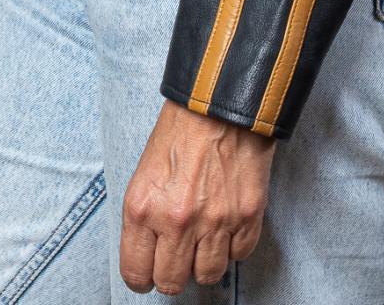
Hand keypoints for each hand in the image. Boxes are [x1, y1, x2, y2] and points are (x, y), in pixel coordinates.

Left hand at [120, 98, 276, 293]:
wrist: (219, 101)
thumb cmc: (180, 129)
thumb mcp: (145, 171)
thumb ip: (145, 216)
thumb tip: (149, 253)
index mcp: (143, 208)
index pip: (136, 272)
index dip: (142, 276)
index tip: (149, 272)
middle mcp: (177, 221)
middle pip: (172, 282)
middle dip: (173, 273)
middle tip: (177, 256)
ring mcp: (214, 221)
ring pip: (208, 276)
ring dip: (205, 262)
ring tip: (204, 239)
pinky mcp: (246, 216)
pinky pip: (239, 255)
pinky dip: (233, 245)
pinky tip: (226, 224)